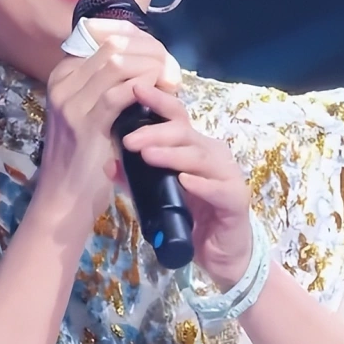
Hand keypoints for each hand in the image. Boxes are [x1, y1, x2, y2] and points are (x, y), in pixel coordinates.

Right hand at [32, 19, 182, 237]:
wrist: (64, 199)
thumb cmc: (84, 157)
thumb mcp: (92, 113)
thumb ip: (109, 87)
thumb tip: (148, 64)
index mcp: (63, 76)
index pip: (106, 40)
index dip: (140, 42)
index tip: (161, 57)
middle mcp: (62, 83)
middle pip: (114, 46)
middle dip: (149, 52)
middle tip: (170, 67)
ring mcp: (70, 102)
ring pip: (117, 63)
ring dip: (151, 67)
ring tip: (170, 80)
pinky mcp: (84, 124)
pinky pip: (120, 92)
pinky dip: (145, 89)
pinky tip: (162, 96)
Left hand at [121, 83, 252, 289]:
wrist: (221, 253)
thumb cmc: (191, 216)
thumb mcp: (156, 195)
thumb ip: (134, 179)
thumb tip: (107, 163)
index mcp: (192, 146)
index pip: (174, 117)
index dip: (156, 101)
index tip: (134, 90)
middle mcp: (211, 153)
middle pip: (185, 133)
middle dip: (156, 133)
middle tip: (129, 140)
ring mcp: (227, 174)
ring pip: (200, 157)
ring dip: (173, 155)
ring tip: (149, 155)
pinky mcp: (236, 199)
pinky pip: (219, 188)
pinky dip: (201, 184)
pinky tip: (185, 181)